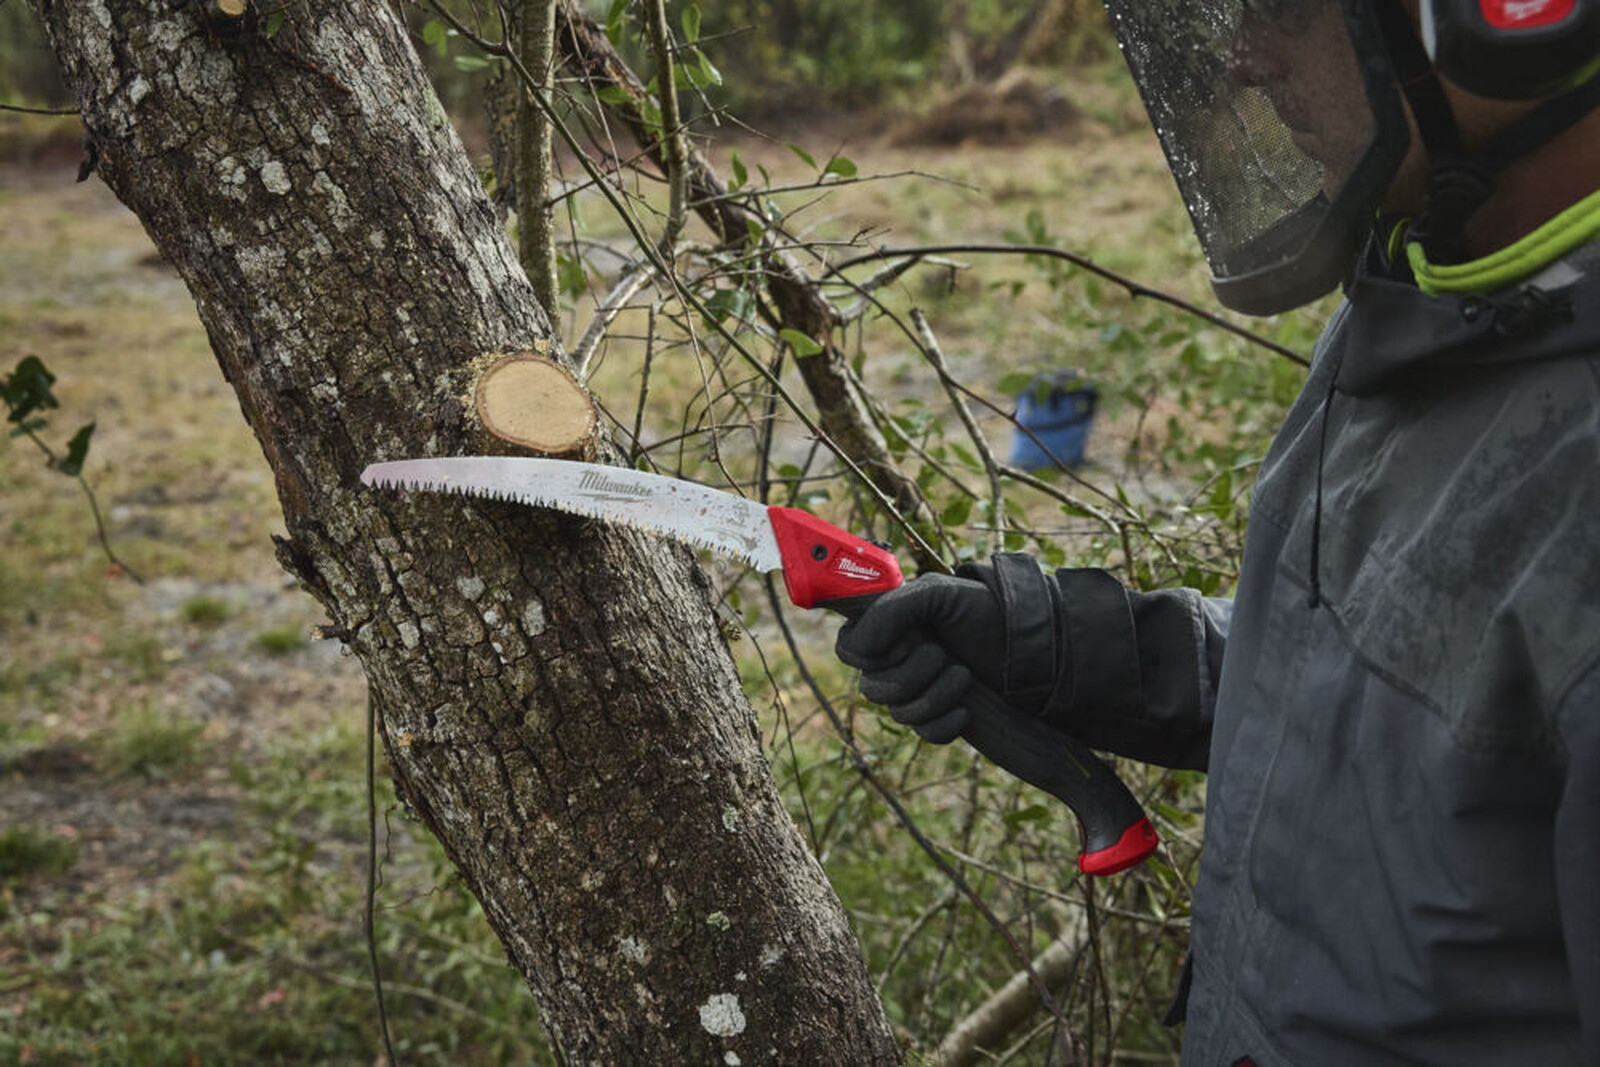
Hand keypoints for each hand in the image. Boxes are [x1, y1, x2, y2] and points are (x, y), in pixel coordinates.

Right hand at [834, 573, 1007, 742]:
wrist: (1035, 644)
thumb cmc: (986, 610)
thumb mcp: (938, 595)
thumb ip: (891, 611)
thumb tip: (860, 650)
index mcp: (892, 627)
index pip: (848, 649)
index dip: (866, 652)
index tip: (901, 641)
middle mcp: (899, 660)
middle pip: (871, 687)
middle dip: (911, 674)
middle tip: (943, 653)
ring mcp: (920, 691)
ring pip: (899, 713)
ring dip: (934, 695)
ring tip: (965, 674)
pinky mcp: (942, 717)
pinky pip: (925, 733)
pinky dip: (945, 723)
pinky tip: (966, 710)